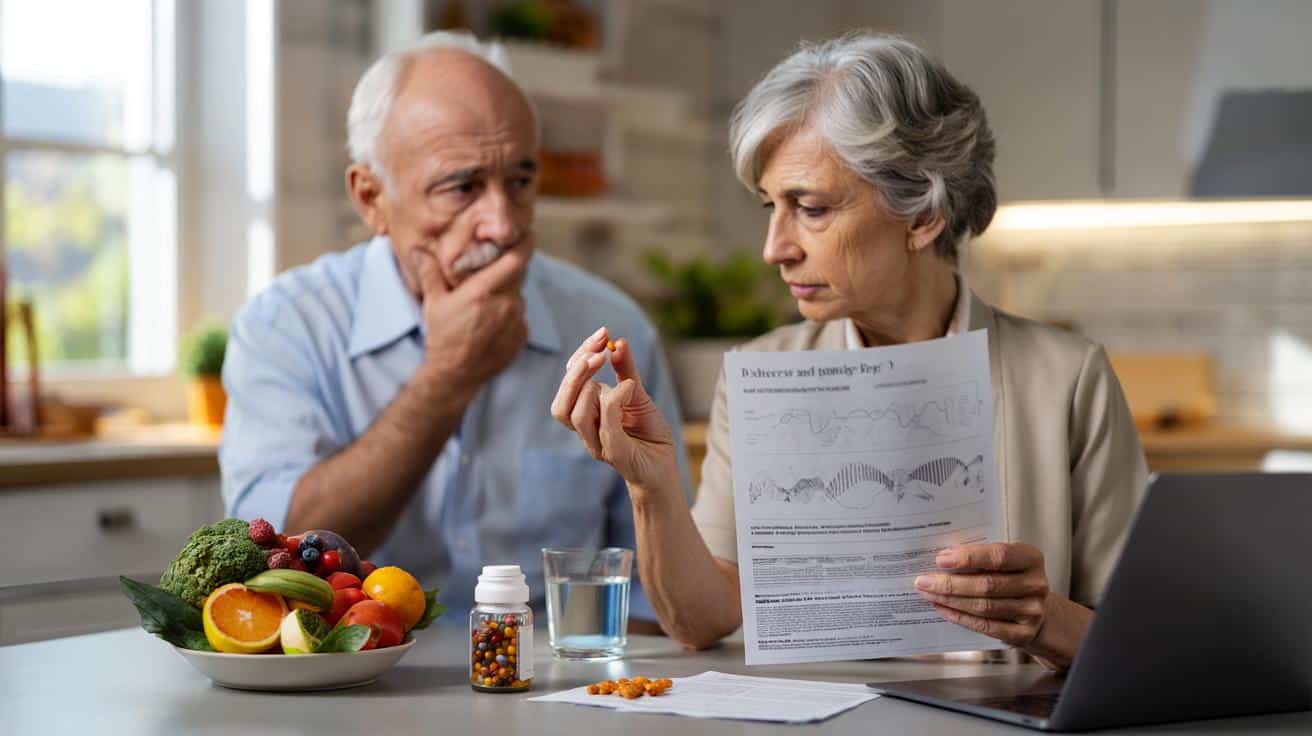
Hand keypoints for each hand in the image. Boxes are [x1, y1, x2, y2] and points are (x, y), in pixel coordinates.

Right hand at [412, 236, 530, 392]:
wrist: (455, 374)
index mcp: (484, 291)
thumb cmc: (442, 336)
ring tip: (486, 303)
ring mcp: (516, 322)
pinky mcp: (521, 336)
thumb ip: (429, 272)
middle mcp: (506, 304)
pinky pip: (519, 316)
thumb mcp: (434, 302)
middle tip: (495, 269)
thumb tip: (417, 249)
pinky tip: (491, 322)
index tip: (528, 234)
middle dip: (509, 270)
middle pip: (517, 276)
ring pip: (518, 296)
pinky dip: (509, 314)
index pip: (516, 259)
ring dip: (507, 294)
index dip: (525, 244)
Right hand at [550, 326, 680, 501]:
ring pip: (572, 414)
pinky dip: (615, 399)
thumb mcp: (638, 393)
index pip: (569, 381)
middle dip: (577, 369)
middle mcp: (586, 429)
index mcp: (586, 411)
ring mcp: (597, 443)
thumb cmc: (649, 433)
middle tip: (601, 349)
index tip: (604, 332)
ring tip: (610, 369)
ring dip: (587, 386)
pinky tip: (632, 388)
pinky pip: (604, 425)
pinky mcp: (614, 453)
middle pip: (561, 401)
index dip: (581, 354)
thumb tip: (618, 342)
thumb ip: (626, 370)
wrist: (664, 467)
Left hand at [914, 542, 1052, 648]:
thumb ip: (980, 557)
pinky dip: (960, 617)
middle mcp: (1036, 585)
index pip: (999, 556)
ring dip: (950, 600)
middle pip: (987, 585)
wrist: (1037, 610)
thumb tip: (942, 558)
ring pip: (983, 607)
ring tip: (927, 594)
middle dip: (950, 583)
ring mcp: (1032, 611)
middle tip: (923, 580)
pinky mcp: (1023, 634)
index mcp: (1031, 558)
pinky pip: (985, 626)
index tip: (941, 559)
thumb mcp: (1005, 561)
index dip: (969, 557)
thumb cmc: (1011, 577)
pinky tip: (942, 608)